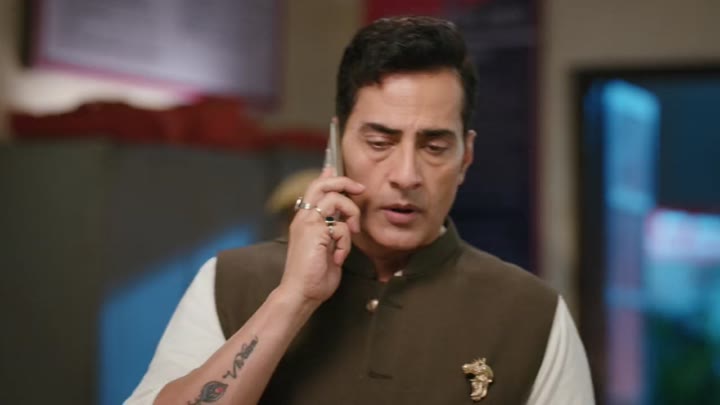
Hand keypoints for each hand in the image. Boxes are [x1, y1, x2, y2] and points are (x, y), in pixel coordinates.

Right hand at [278, 168, 364, 307]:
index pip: (314, 188)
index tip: (335, 170)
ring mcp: (307, 223)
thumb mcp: (327, 248)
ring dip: (351, 213)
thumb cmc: (314, 276)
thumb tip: (343, 219)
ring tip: (353, 231)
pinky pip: (341, 226)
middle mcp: (303, 218)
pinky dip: (346, 243)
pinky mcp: (315, 231)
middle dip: (344, 182)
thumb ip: (332, 230)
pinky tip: (338, 257)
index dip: (328, 177)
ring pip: (334, 198)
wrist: (301, 293)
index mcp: (304, 220)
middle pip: (322, 184)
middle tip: (360, 189)